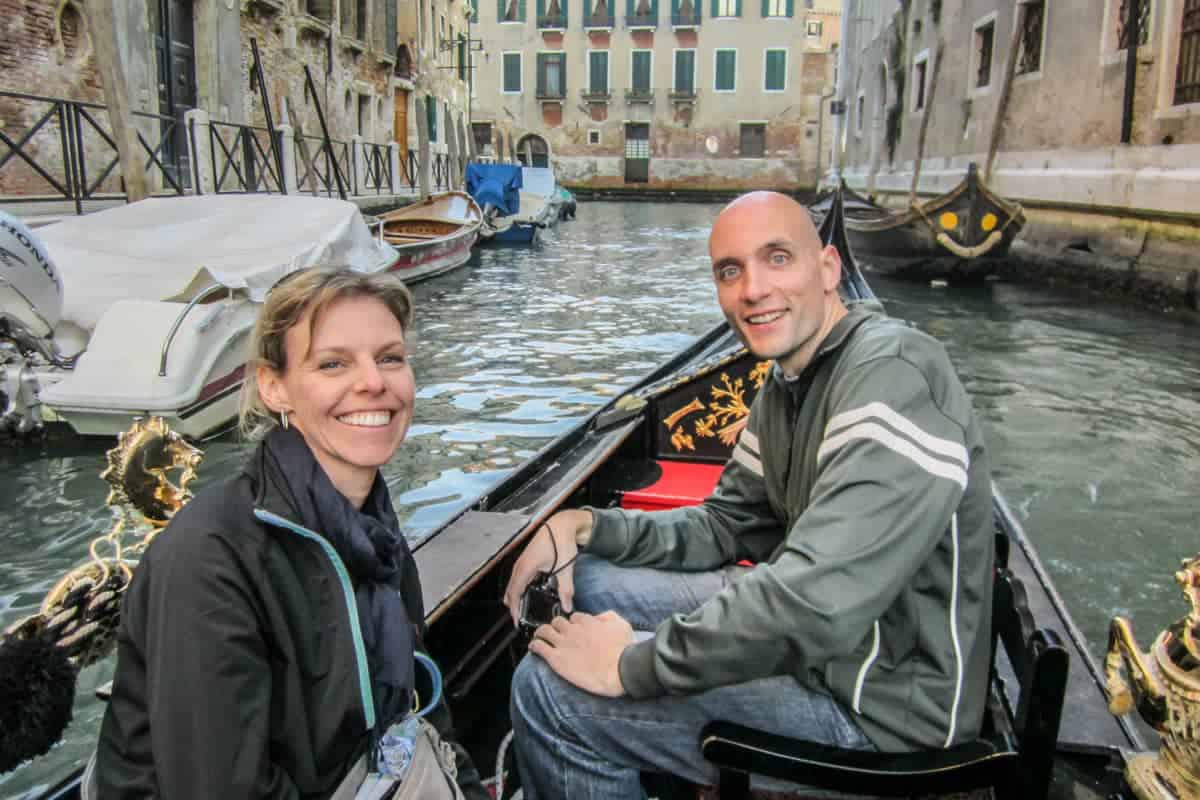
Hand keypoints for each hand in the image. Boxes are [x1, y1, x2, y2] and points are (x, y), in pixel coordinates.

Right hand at [503, 509, 591, 625]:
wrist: (561, 524)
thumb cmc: (561, 541)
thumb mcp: (566, 567)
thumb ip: (566, 589)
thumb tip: (567, 606)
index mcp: (527, 567)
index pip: (515, 592)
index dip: (514, 608)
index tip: (516, 621)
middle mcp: (521, 564)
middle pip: (511, 589)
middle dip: (512, 605)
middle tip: (516, 620)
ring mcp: (522, 561)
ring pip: (513, 582)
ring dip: (513, 596)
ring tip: (516, 610)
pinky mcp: (526, 559)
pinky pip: (517, 576)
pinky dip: (517, 587)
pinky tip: (522, 592)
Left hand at [528, 611, 631, 697]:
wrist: (619, 671)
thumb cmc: (624, 651)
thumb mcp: (622, 625)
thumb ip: (609, 617)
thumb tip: (598, 617)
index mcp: (588, 622)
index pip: (575, 617)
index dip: (574, 623)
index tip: (574, 629)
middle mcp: (573, 630)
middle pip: (557, 621)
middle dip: (556, 626)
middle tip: (557, 633)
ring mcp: (563, 643)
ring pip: (544, 630)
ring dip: (541, 633)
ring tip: (540, 637)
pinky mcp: (556, 658)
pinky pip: (539, 647)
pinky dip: (534, 645)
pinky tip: (533, 648)